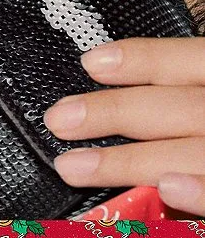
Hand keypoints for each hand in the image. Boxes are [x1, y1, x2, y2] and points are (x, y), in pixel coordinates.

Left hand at [44, 37, 204, 215]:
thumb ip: (189, 83)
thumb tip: (120, 80)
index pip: (193, 60)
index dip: (145, 60)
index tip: (91, 61)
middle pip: (184, 106)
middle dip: (117, 113)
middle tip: (60, 119)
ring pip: (198, 149)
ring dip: (135, 161)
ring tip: (77, 165)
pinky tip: (169, 191)